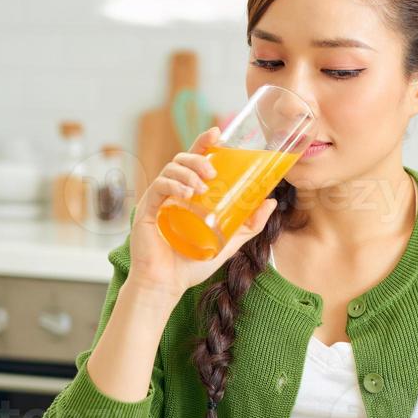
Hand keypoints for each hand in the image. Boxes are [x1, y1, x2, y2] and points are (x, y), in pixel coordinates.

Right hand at [126, 125, 279, 301]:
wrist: (168, 284)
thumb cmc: (193, 264)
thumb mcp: (230, 241)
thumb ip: (249, 223)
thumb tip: (271, 201)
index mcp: (189, 194)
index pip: (195, 161)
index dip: (204, 142)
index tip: (217, 132)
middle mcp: (173, 192)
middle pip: (182, 159)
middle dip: (198, 157)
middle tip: (213, 170)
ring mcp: (159, 199)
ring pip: (171, 168)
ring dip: (188, 171)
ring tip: (201, 186)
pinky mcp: (146, 208)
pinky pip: (159, 186)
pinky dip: (174, 184)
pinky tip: (186, 193)